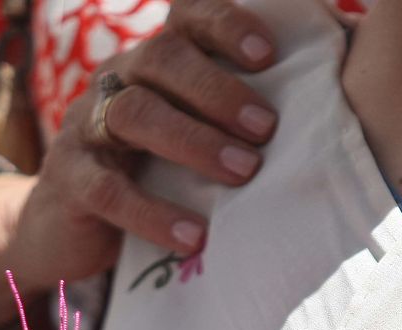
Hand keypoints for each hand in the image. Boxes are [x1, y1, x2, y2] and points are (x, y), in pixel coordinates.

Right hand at [8, 0, 282, 291]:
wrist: (69, 228)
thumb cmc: (155, 177)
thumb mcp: (193, 139)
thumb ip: (242, 118)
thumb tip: (332, 97)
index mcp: (153, 62)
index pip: (186, 19)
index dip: (225, 24)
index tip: (269, 54)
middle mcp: (117, 80)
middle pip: (162, 58)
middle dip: (218, 91)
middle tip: (267, 129)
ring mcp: (87, 127)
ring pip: (134, 114)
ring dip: (193, 141)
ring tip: (243, 173)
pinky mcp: (68, 179)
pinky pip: (108, 190)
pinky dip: (153, 213)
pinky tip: (193, 236)